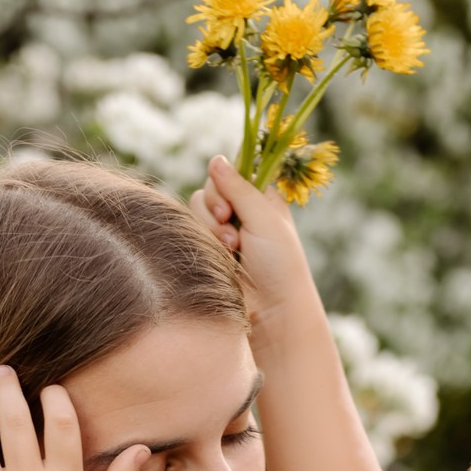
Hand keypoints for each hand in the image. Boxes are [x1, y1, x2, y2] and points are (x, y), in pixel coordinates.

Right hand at [189, 156, 311, 332]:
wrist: (271, 311)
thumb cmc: (279, 263)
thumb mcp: (264, 218)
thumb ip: (239, 188)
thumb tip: (216, 159)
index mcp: (260, 198)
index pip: (231, 172)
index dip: (226, 182)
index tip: (232, 200)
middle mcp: (240, 212)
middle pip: (209, 189)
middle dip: (216, 207)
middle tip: (230, 225)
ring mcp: (222, 233)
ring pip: (196, 211)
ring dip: (211, 228)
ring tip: (232, 249)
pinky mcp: (207, 253)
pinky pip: (191, 233)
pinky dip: (203, 241)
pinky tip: (222, 259)